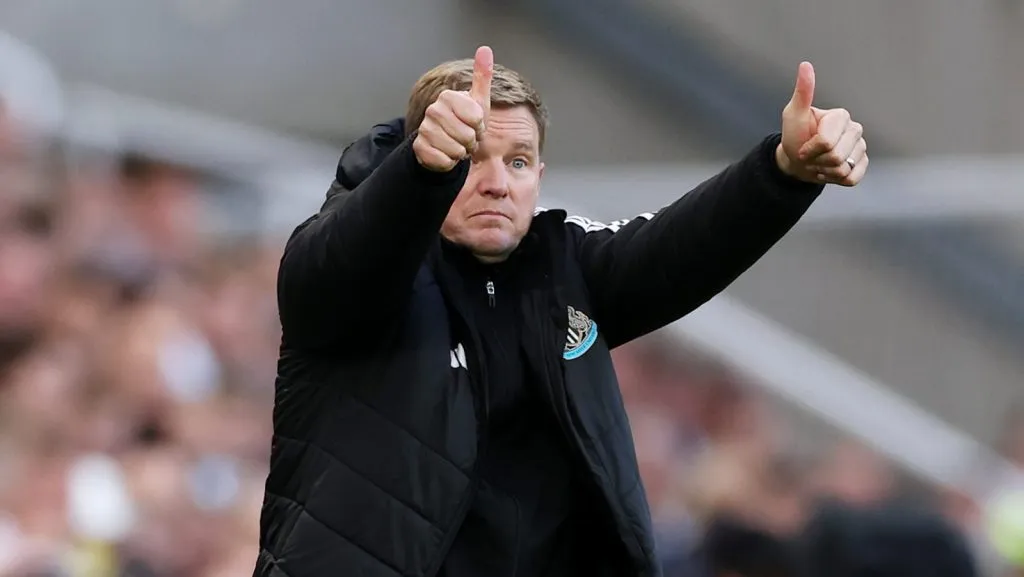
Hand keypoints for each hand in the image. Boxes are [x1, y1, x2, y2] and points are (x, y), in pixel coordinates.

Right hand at [413, 46, 492, 171]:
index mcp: (448, 96)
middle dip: (471, 141)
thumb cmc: (465, 121)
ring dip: (460, 153)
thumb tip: (485, 49)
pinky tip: (445, 154)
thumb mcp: (478, 100)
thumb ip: (482, 76)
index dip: (480, 126)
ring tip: (456, 145)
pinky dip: (449, 162)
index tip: (474, 124)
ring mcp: (424, 129)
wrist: (445, 143)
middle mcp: (433, 110)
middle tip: (465, 137)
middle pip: (467, 136)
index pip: (477, 118)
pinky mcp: (419, 148)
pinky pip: (444, 161)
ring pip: (456, 150)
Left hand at [776, 62, 867, 186]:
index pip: (826, 142)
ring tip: (818, 162)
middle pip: (835, 157)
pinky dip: (836, 180)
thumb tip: (805, 65)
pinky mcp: (863, 164)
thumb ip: (802, 92)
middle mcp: (855, 129)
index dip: (809, 150)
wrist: (797, 161)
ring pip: (843, 169)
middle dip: (816, 161)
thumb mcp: (793, 115)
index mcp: (841, 116)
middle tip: (810, 155)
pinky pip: (852, 179)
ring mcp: (861, 147)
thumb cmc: (794, 136)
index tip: (802, 145)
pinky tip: (829, 170)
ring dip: (824, 171)